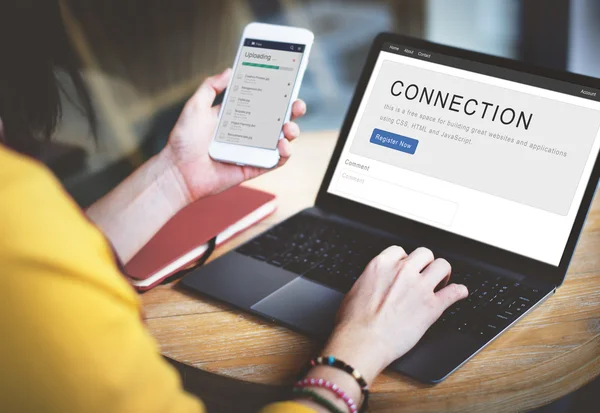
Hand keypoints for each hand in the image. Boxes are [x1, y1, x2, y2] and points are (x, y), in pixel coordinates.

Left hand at [163, 68, 306, 201]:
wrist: (177, 171)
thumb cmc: (183, 140)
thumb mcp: (195, 106)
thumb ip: (211, 87)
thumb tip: (230, 70)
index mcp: (237, 116)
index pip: (263, 101)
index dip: (277, 93)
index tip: (288, 83)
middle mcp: (248, 132)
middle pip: (278, 119)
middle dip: (292, 110)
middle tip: (297, 105)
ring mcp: (253, 150)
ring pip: (282, 139)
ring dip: (292, 132)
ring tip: (288, 128)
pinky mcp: (254, 167)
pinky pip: (276, 161)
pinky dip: (285, 154)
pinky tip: (283, 145)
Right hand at [322, 246, 467, 384]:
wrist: (363, 341)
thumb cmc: (353, 322)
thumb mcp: (355, 290)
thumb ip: (371, 280)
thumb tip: (374, 284)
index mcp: (382, 265)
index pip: (400, 251)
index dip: (404, 259)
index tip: (406, 267)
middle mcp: (403, 271)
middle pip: (424, 254)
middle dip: (425, 263)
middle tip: (425, 274)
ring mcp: (419, 287)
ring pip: (442, 266)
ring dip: (443, 273)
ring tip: (441, 281)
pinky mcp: (432, 306)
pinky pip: (454, 292)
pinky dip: (459, 292)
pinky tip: (459, 293)